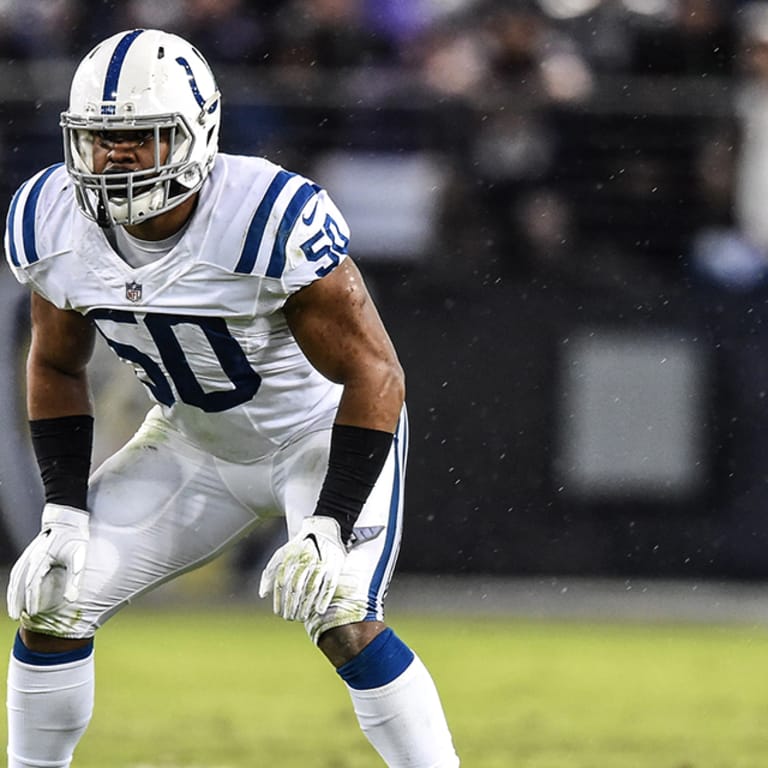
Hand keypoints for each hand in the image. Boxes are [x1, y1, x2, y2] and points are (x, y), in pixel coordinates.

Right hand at [7, 504, 89, 619]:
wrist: (69, 520)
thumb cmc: (75, 539)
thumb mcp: (79, 559)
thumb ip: (74, 580)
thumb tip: (70, 600)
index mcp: (43, 559)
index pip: (34, 583)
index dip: (32, 599)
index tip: (32, 613)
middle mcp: (32, 557)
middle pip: (20, 583)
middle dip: (17, 600)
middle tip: (17, 616)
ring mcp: (29, 554)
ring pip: (16, 577)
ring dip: (13, 594)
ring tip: (15, 609)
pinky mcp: (30, 553)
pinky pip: (18, 571)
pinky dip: (15, 583)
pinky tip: (15, 591)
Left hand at [259, 516, 346, 621]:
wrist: (322, 529)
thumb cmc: (299, 546)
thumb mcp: (281, 554)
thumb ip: (270, 573)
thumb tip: (263, 595)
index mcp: (290, 556)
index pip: (281, 582)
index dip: (279, 600)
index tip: (278, 613)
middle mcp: (305, 559)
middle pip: (296, 587)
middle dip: (291, 606)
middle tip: (289, 618)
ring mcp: (320, 562)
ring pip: (312, 588)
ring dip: (306, 606)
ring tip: (301, 618)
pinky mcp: (334, 566)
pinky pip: (329, 585)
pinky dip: (324, 599)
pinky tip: (318, 611)